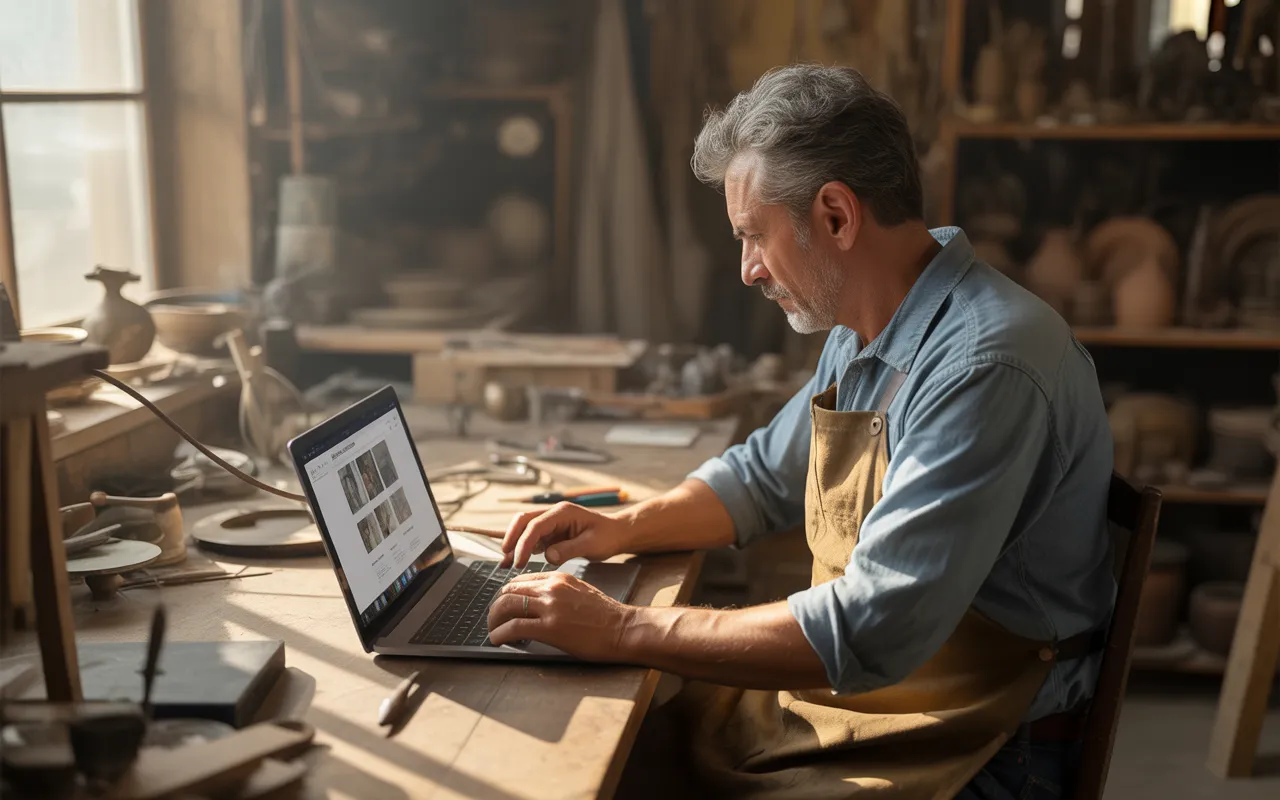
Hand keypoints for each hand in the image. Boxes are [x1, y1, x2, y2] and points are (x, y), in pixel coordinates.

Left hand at [487, 572, 633, 660]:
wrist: (624, 629)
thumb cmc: (607, 616)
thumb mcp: (580, 592)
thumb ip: (559, 593)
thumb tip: (539, 604)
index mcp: (559, 578)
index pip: (520, 580)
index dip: (506, 594)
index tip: (503, 607)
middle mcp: (551, 588)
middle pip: (508, 591)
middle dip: (496, 607)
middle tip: (494, 621)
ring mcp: (550, 607)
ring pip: (506, 606)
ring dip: (494, 620)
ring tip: (493, 632)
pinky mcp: (550, 628)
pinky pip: (514, 627)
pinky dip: (500, 634)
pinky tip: (497, 640)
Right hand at [500, 502, 630, 568]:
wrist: (616, 534)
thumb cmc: (607, 537)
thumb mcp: (592, 544)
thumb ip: (569, 549)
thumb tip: (547, 556)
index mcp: (563, 512)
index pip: (536, 525)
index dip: (524, 542)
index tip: (519, 562)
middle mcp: (553, 514)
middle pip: (524, 520)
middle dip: (512, 537)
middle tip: (506, 559)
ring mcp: (551, 523)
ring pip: (524, 529)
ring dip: (513, 544)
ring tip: (504, 564)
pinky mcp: (551, 533)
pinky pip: (531, 539)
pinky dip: (521, 549)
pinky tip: (514, 562)